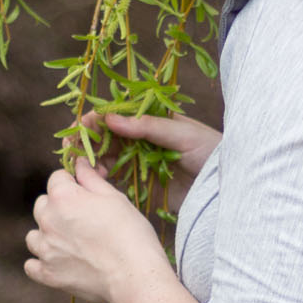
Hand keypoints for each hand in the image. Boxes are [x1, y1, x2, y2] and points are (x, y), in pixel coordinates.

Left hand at [23, 160, 200, 302]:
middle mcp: (47, 220)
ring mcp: (45, 249)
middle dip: (58, 206)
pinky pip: (31, 265)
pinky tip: (57, 262)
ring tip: (69, 242)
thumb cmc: (131, 233)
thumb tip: (80, 164)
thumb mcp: (115, 198)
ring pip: (34, 235)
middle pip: (42, 205)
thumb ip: (91, 179)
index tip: (87, 191)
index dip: (73, 182)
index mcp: (63, 197)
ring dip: (47, 234)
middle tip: (83, 218)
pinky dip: (41, 262)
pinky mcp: (48, 274)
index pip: (57, 178)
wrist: (134, 276)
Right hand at [89, 111, 221, 177]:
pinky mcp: (142, 185)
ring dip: (94, 160)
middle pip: (108, 137)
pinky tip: (97, 179)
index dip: (99, 119)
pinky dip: (103, 178)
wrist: (228, 186)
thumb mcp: (182, 134)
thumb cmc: (210, 151)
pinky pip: (117, 179)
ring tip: (88, 167)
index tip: (84, 125)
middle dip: (90, 141)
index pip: (119, 115)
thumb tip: (111, 118)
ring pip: (108, 158)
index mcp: (152, 121)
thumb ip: (148, 126)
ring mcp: (141, 163)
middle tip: (74, 148)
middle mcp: (143, 140)